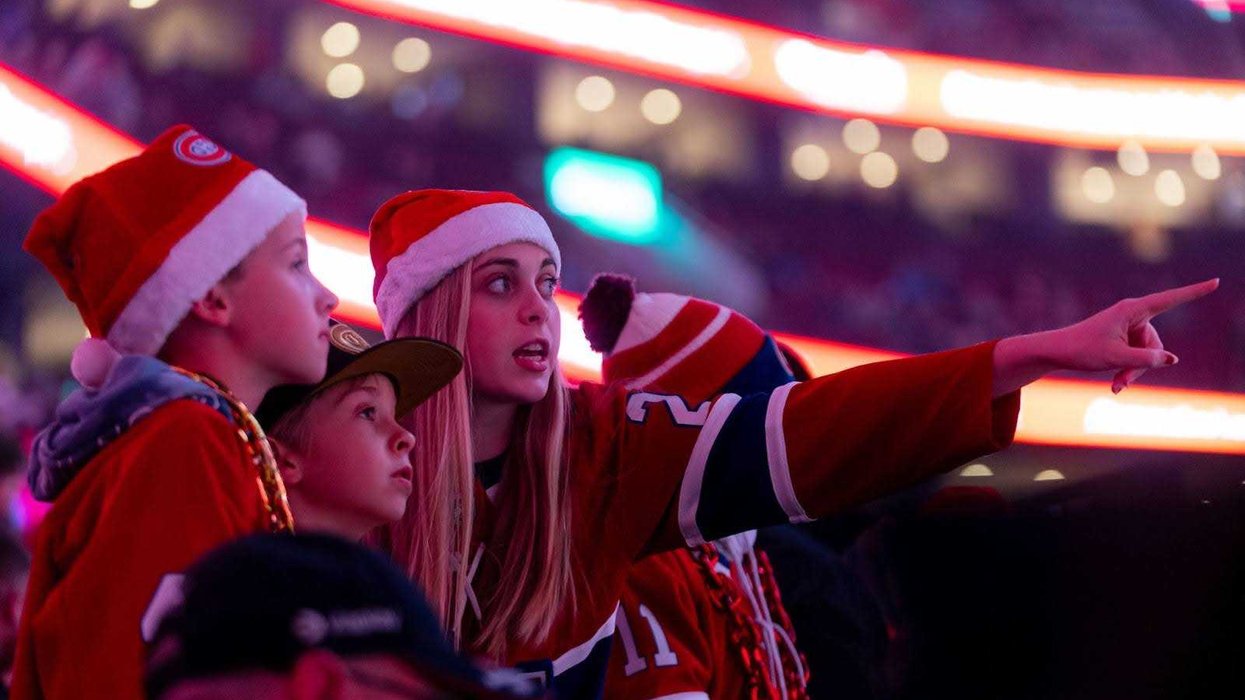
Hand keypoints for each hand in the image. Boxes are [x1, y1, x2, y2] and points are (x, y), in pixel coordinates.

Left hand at [992, 279, 1218, 396]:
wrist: (1056, 351)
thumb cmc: (1082, 349)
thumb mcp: (1117, 357)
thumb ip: (1147, 358)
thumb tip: (1172, 359)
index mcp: (1132, 310)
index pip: (1170, 299)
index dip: (1194, 292)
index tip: (1216, 281)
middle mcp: (1133, 315)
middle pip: (1156, 344)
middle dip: (1144, 365)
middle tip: (1122, 381)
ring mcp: (1129, 328)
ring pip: (1147, 354)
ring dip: (1134, 371)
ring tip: (1116, 385)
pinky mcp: (1124, 338)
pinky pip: (1137, 356)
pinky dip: (1128, 370)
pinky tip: (1115, 384)